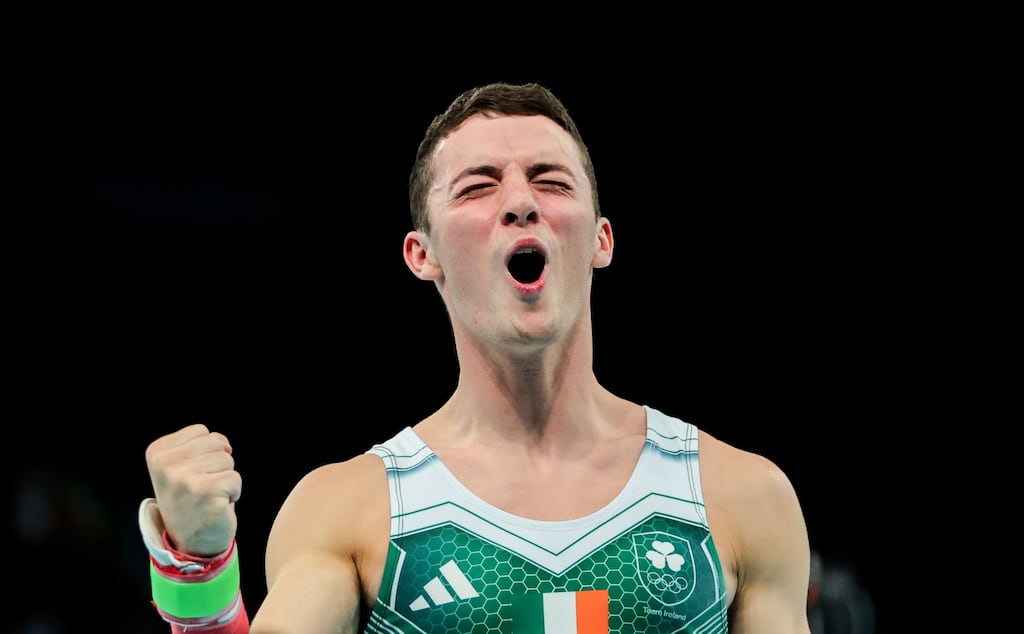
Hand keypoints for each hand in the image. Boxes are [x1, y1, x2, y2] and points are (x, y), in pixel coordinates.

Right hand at [145, 423, 241, 555]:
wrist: (190, 543)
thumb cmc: (192, 500)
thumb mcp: (183, 466)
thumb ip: (199, 445)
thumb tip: (225, 444)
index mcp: (157, 452)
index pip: (200, 431)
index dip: (205, 453)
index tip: (191, 475)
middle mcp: (165, 464)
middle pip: (216, 442)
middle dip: (218, 464)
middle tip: (203, 487)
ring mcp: (183, 478)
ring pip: (227, 459)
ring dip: (225, 479)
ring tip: (209, 496)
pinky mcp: (205, 491)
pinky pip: (235, 478)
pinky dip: (234, 492)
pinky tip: (217, 506)